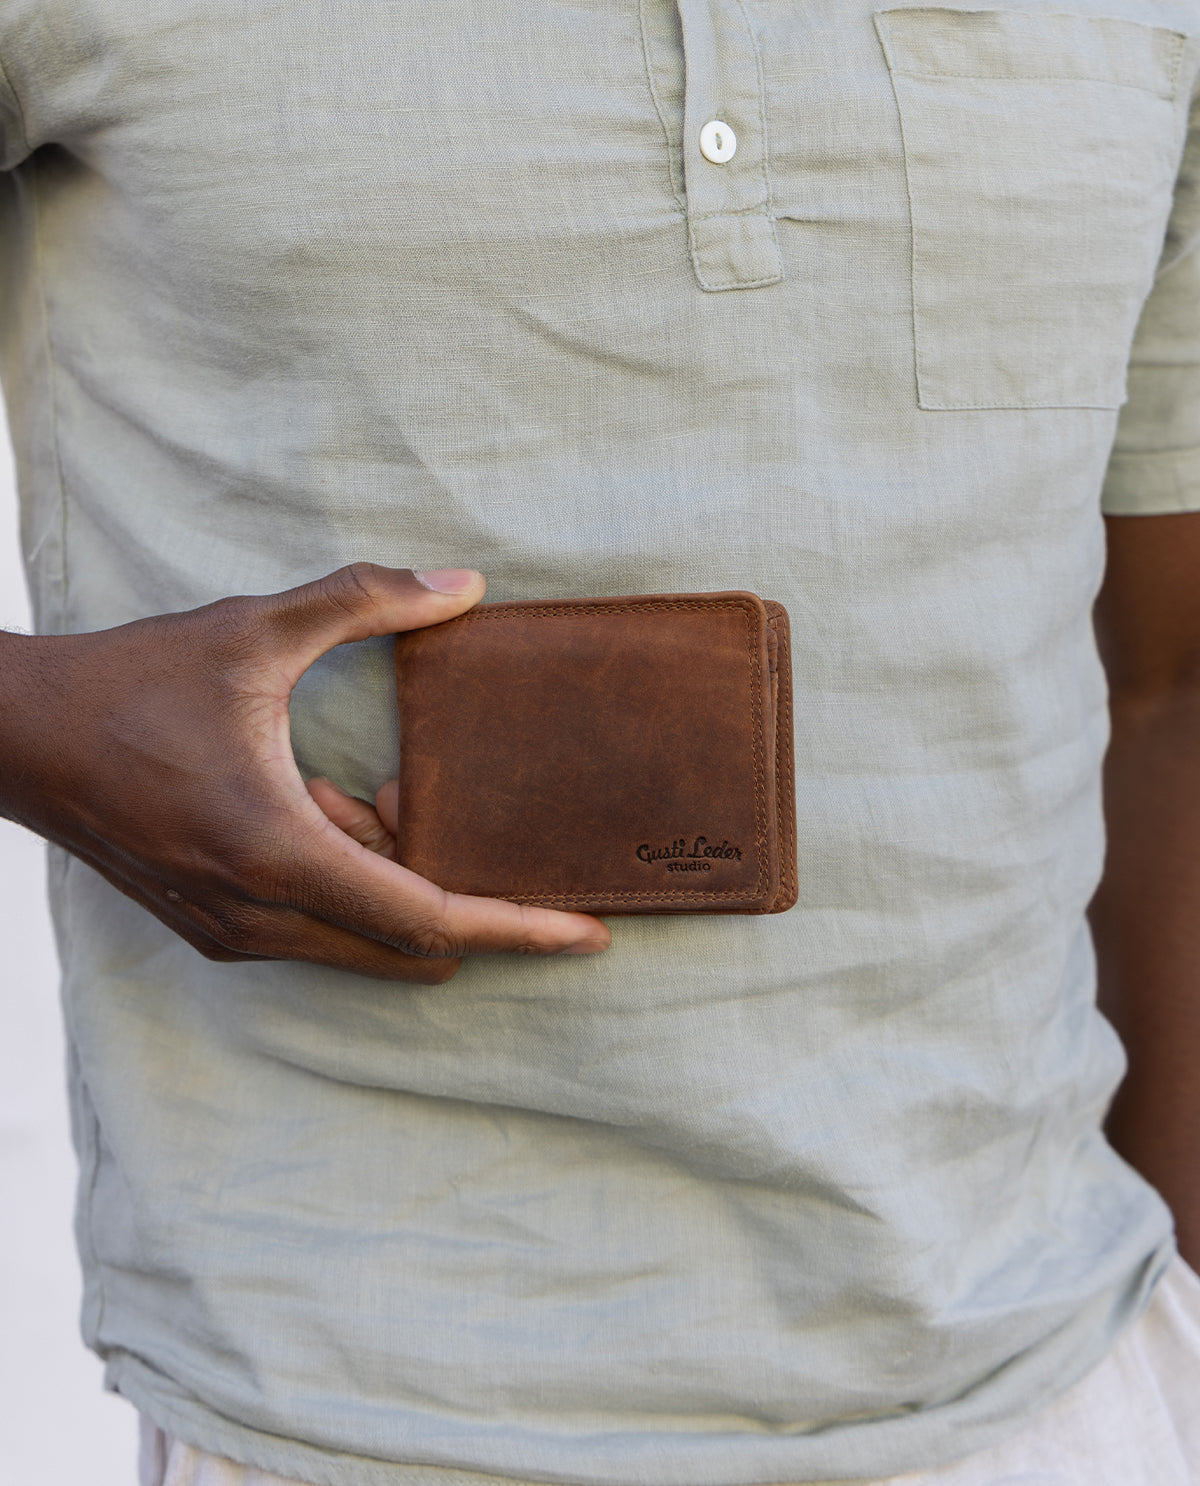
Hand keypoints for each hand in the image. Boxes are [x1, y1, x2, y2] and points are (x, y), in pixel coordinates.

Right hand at [0, 564, 610, 981]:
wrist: (16, 738)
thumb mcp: (254, 630)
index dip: (519, 927)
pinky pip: (321, 927)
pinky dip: (353, 880)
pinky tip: (329, 800)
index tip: (590, 932)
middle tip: (455, 809)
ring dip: (399, 880)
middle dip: (462, 891)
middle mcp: (260, 914)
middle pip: (412, 946)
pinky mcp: (216, 928)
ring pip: (366, 940)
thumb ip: (366, 600)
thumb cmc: (129, 684)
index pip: (429, 918)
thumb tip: (465, 586)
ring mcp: (234, 932)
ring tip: (374, 787)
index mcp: (277, 851)